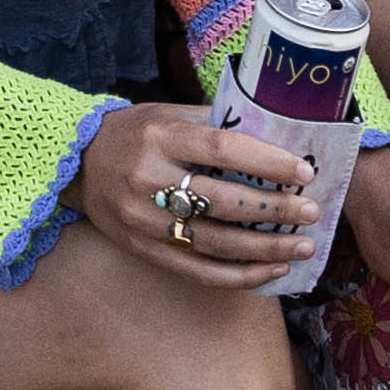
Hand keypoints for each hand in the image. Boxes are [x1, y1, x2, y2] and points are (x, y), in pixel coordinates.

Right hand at [80, 104, 314, 291]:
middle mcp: (148, 179)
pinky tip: (271, 271)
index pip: (221, 149)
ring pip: (215, 243)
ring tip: (304, 246)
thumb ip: (214, 123)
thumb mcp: (167, 113)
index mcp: (159, 137)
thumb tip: (275, 135)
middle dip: (274, 210)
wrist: (76, 163)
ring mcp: (144, 220)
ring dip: (266, 249)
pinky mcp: (143, 249)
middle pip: (222, 201)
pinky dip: (239, 276)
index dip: (266, 162)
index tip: (303, 172)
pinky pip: (197, 271)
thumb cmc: (133, 133)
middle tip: (313, 212)